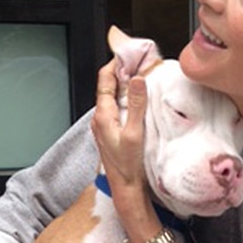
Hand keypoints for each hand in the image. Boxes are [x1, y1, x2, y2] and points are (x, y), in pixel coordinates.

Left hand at [91, 60, 148, 200]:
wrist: (125, 189)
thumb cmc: (127, 166)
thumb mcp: (135, 133)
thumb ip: (137, 105)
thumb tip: (137, 79)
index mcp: (103, 115)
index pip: (105, 78)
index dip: (117, 62)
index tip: (130, 53)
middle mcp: (100, 118)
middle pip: (109, 85)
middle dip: (124, 71)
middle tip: (140, 61)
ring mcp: (105, 125)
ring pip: (114, 96)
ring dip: (127, 85)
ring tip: (142, 76)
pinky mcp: (111, 131)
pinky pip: (118, 107)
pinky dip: (128, 98)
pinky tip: (140, 100)